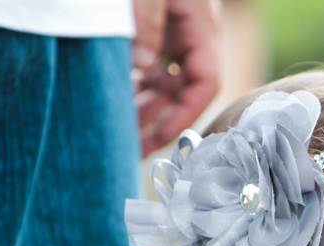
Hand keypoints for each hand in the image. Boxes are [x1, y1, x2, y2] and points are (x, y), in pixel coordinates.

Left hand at [132, 0, 222, 155]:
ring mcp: (176, 34)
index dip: (186, 115)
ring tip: (119, 128)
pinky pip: (152, 67)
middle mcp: (193, 36)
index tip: (162, 137)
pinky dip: (137, 85)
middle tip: (132, 147)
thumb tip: (141, 63)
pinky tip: (116, 97)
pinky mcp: (159, 30)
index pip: (207, 83)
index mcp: (203, 28)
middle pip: (183, 91)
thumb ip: (148, 20)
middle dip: (159, 121)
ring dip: (144, 106)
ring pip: (165, 83)